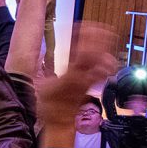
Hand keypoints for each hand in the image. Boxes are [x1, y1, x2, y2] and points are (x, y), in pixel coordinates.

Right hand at [37, 25, 117, 143]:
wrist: (60, 122)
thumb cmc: (49, 106)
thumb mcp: (40, 88)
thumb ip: (42, 72)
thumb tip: (40, 55)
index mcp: (71, 75)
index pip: (84, 53)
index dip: (86, 38)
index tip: (81, 25)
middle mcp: (84, 77)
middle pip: (99, 54)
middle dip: (101, 38)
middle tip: (99, 25)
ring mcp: (90, 80)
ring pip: (106, 62)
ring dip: (107, 48)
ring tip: (103, 34)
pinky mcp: (92, 84)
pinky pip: (104, 70)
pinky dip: (107, 59)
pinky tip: (103, 51)